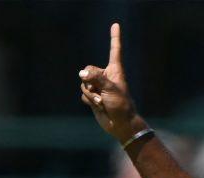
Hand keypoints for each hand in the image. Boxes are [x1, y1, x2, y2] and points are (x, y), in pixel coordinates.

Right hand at [79, 23, 144, 144]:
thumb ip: (96, 78)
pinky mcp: (94, 97)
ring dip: (91, 94)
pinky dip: (89, 100)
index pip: (114, 51)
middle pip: (88, 70)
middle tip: (102, 94)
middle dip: (90, 82)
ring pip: (83, 84)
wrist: (121, 125)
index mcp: (115, 71)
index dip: (114, 38)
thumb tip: (81, 73)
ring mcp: (99, 86)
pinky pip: (83, 94)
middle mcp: (106, 77)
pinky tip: (99, 106)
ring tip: (102, 102)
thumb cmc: (121, 106)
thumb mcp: (111, 89)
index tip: (116, 25)